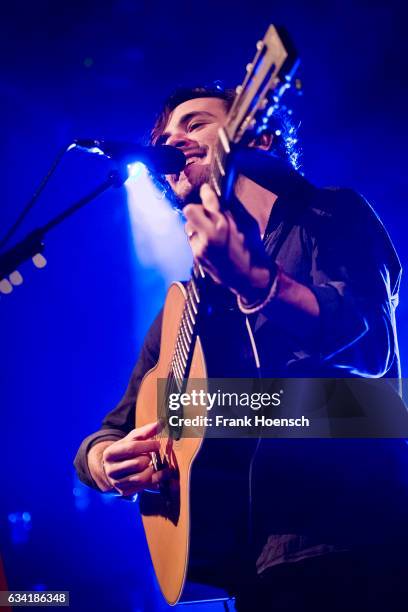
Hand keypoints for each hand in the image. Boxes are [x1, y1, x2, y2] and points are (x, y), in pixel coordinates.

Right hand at [101, 421, 167, 496]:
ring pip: (141, 478)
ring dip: (153, 470)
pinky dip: (156, 480)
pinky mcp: (125, 491)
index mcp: (110, 453)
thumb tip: (161, 423)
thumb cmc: (125, 450)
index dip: (147, 445)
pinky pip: (144, 488)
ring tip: (154, 464)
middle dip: (149, 458)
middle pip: (137, 464)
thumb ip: (146, 431)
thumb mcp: (132, 439)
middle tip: (153, 455)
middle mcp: (111, 469)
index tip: (158, 444)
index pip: (131, 448)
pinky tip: (160, 473)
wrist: (113, 468)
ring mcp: (117, 482)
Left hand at [184, 183, 269, 300]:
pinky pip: (192, 239)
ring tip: (210, 231)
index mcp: (223, 226)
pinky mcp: (196, 256)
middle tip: (207, 214)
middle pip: (189, 210)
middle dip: (198, 209)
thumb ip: (232, 210)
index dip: (206, 192)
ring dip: (197, 225)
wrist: (247, 277)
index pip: (208, 201)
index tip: (206, 189)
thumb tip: (221, 196)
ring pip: (189, 226)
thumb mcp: (247, 225)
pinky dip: (199, 238)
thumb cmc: (251, 249)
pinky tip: (211, 244)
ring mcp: (200, 247)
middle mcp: (208, 235)